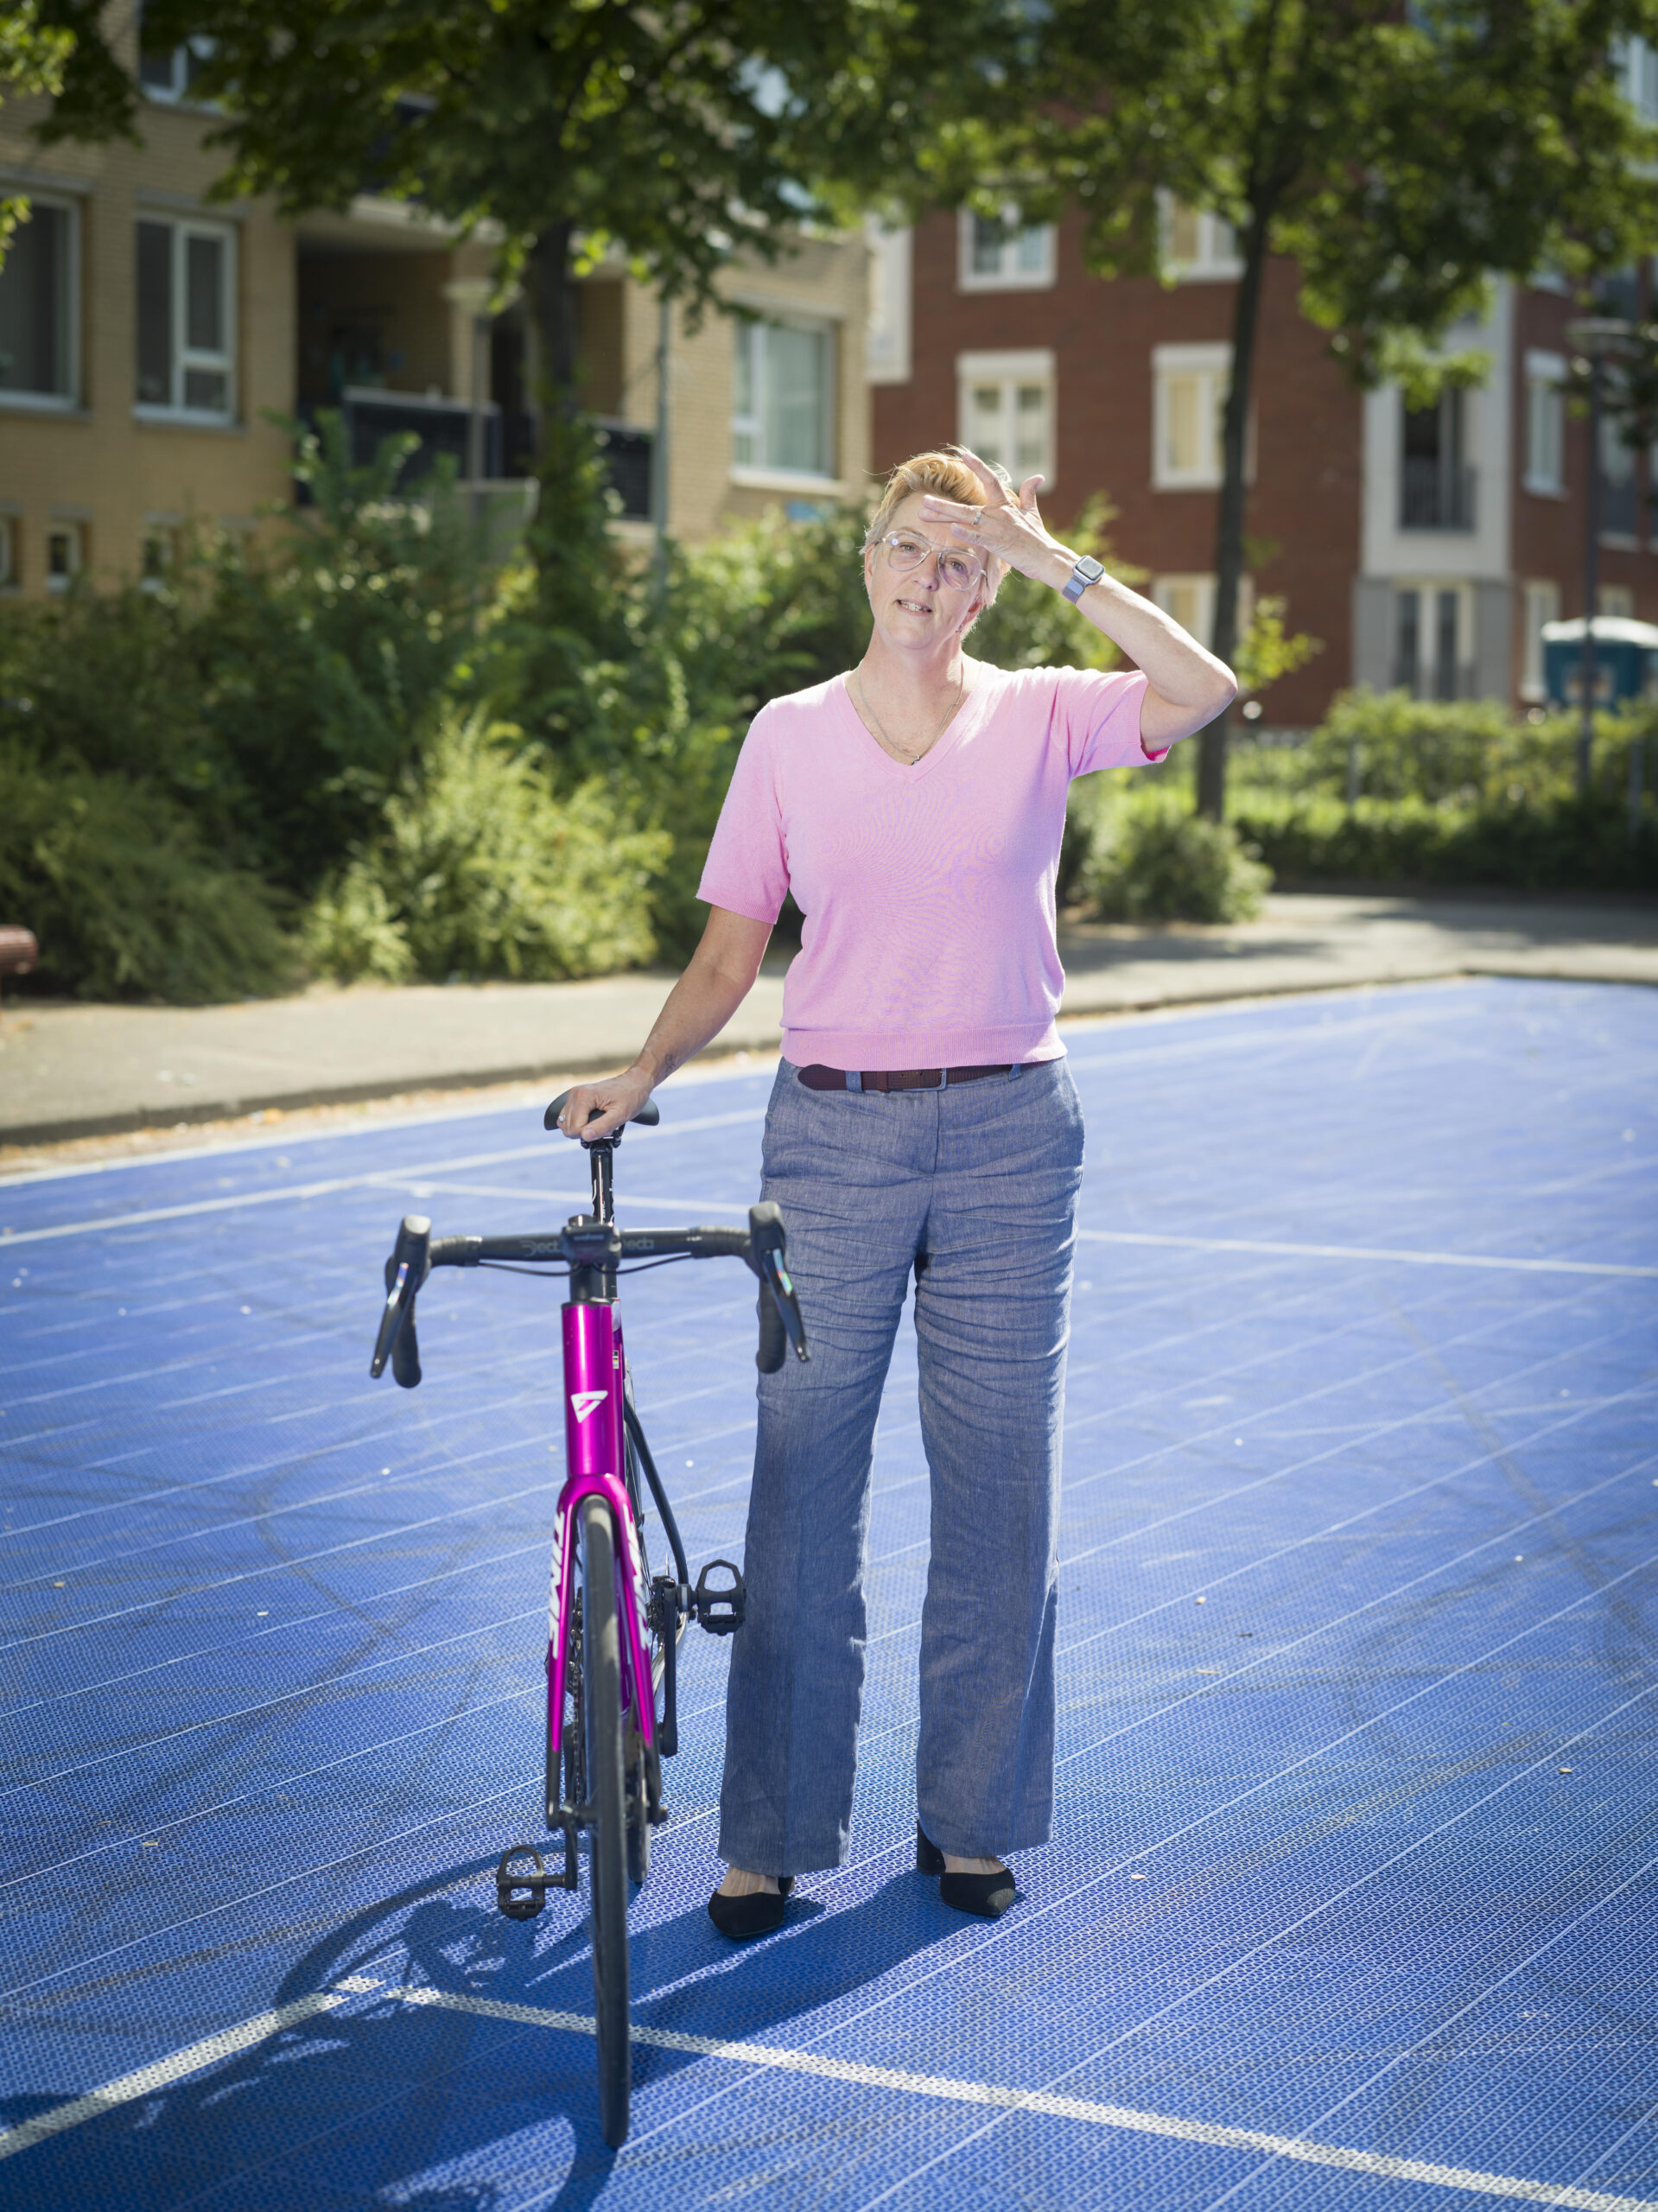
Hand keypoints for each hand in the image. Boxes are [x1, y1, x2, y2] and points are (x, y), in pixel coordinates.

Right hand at [556, 1067, 653, 1142]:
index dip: (590, 1134)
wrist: (635, 1083)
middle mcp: (575, 1094)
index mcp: (583, 1097)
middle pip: (568, 1128)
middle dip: (586, 1132)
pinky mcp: (575, 1098)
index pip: (574, 1129)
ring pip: (566, 1124)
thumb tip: (585, 1136)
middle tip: (604, 1124)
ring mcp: (573, 1095)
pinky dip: (579, 1123)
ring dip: (582, 1128)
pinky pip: (568, 1118)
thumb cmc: (631, 1096)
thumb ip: (602, 1127)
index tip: (606, 1128)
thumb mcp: (620, 1115)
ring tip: (599, 1121)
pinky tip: (593, 1120)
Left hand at [917, 450, 1061, 583]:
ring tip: (924, 513)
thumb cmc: (1037, 538)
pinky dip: (966, 532)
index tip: (965, 454)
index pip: (990, 480)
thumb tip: (1038, 477)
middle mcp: (999, 513)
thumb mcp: (1033, 513)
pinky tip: (952, 529)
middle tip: (923, 500)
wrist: (1047, 557)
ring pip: (966, 519)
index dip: (978, 466)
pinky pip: (979, 536)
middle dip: (942, 504)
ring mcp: (997, 528)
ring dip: (944, 516)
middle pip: (966, 505)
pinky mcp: (998, 543)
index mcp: (1005, 505)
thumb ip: (1030, 494)